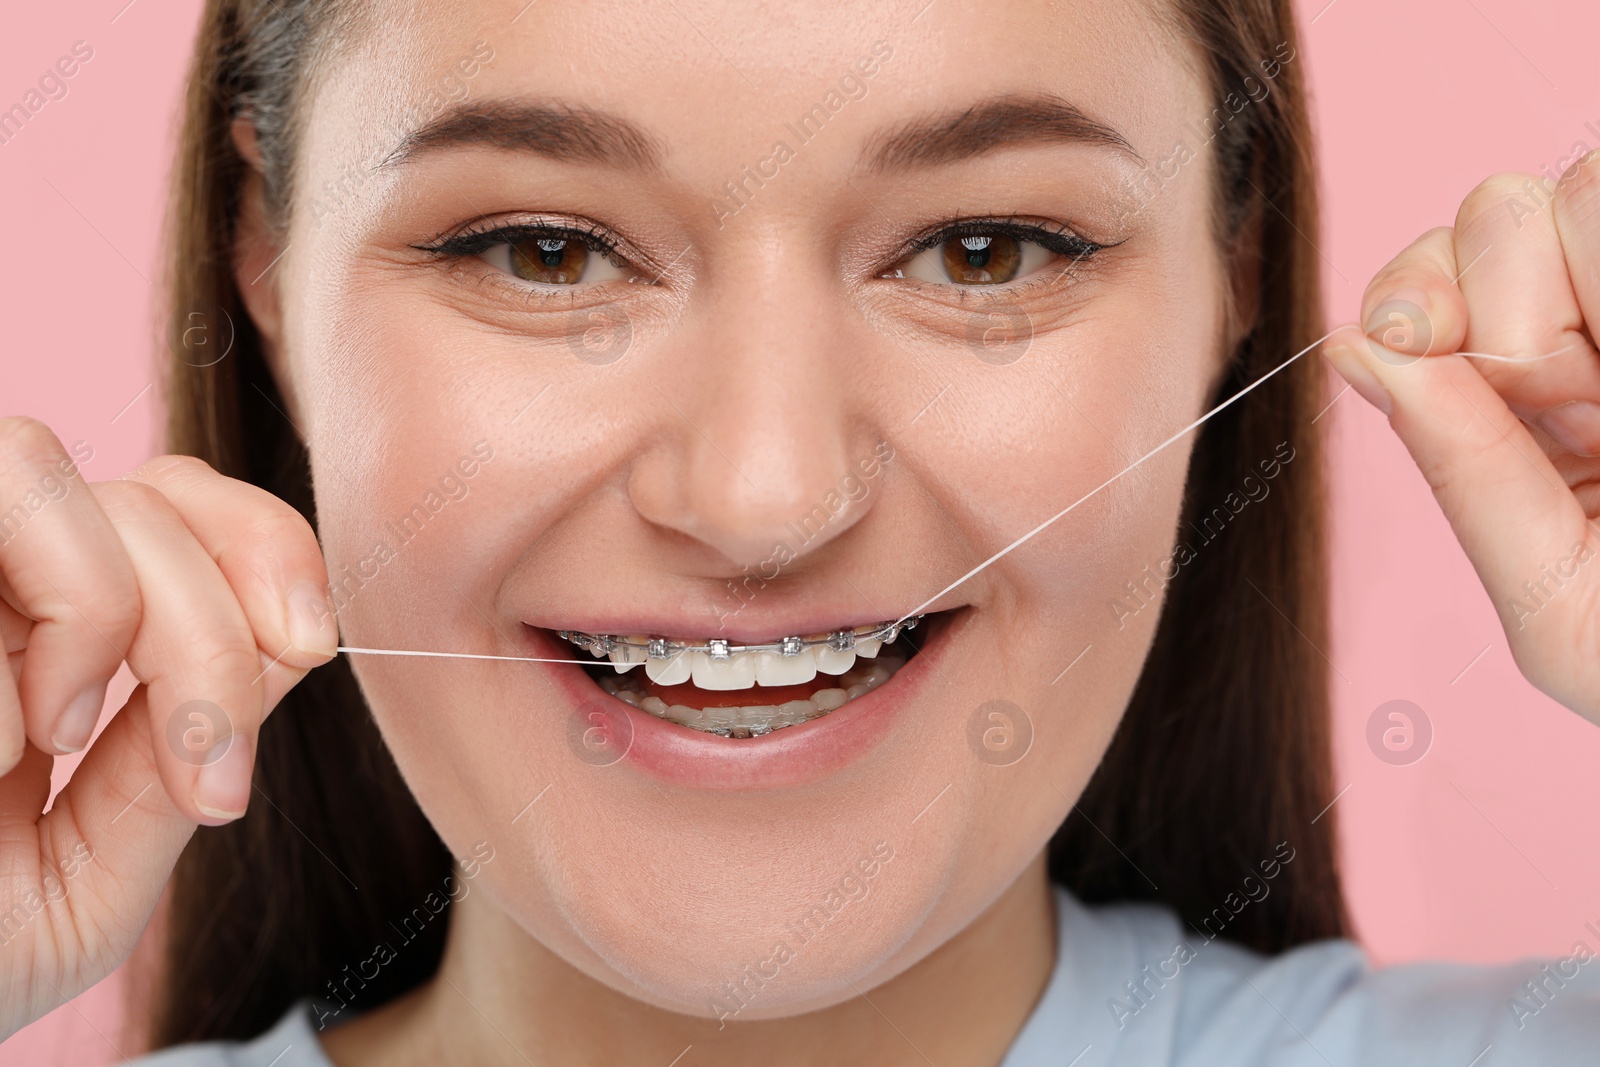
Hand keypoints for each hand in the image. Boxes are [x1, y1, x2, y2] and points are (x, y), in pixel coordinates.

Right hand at [0, 418, 335, 1034]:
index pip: (176, 497)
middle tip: (209, 775)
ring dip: (98, 608)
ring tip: (54, 741)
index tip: (310, 646)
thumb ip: (177, 752)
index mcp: (37, 627)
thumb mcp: (92, 872)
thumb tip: (294, 637)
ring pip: (36, 468)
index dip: (265, 541)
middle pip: (140, 495)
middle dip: (209, 630)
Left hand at [1323, 153, 1599, 722]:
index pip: (1424, 282)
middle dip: (1512, 303)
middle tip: (1580, 399)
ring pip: (1581, 187)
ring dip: (1585, 282)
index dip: (1419, 297)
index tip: (1460, 361)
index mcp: (1529, 412)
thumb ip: (1464, 474)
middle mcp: (1595, 332)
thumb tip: (1355, 350)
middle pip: (1495, 213)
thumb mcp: (1562, 601)